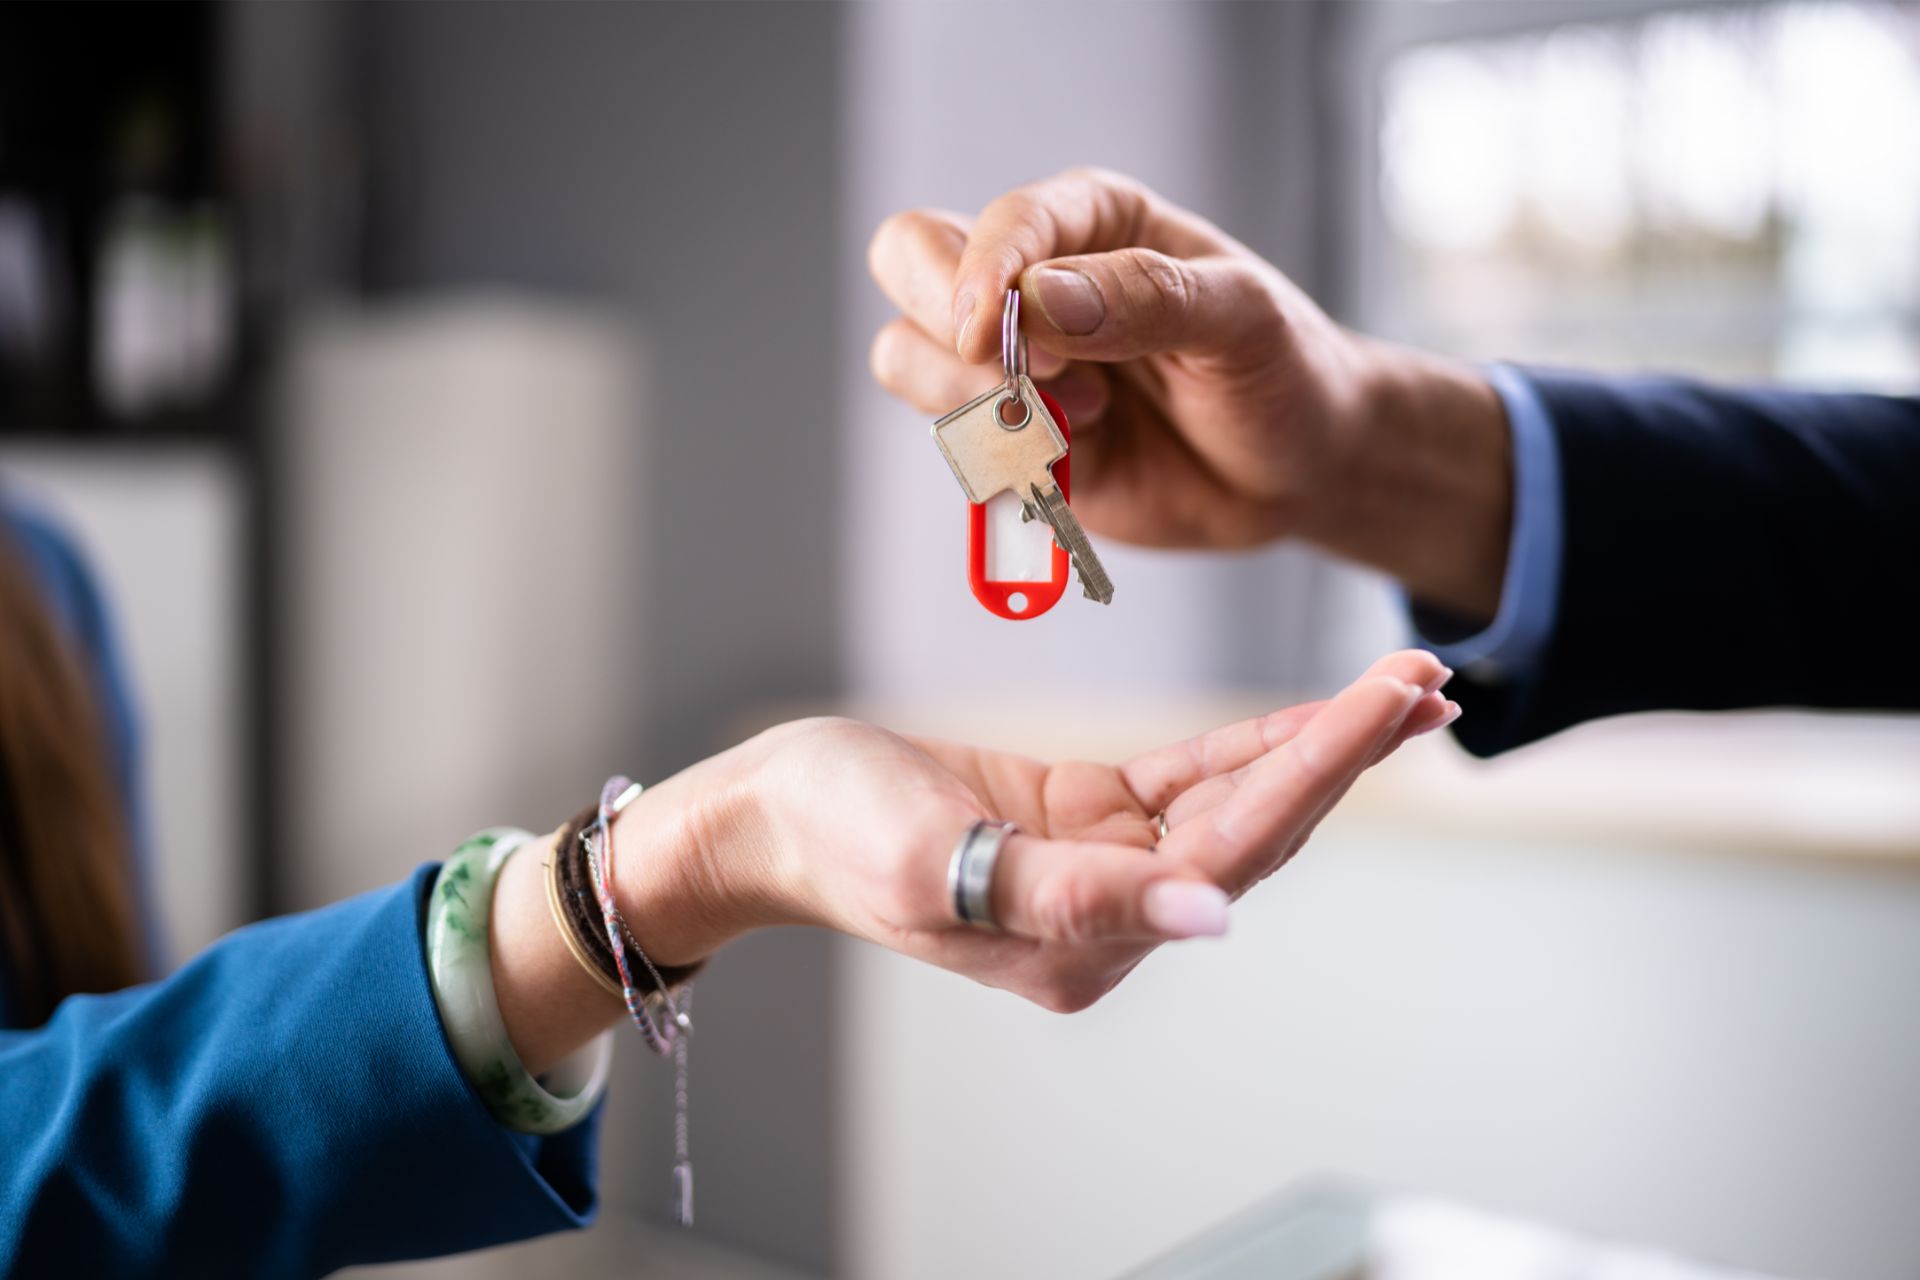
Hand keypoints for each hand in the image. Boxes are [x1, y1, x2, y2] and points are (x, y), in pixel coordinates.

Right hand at [616, 649, 1453, 1012]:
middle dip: (1344, 752)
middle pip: (1255, 828)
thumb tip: (1213, 918)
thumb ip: (1073, 897)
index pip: (1230, 851)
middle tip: (1426, 677)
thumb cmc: (831, 832)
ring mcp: (1105, 867)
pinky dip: (1252, 741)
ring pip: (1238, 802)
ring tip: (1405, 687)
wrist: (772, 812)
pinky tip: (1317, 712)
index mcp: (1083, 941)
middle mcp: (1112, 917)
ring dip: (1318, 746)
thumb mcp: (932, 860)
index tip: (1387, 701)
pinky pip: (1188, 778)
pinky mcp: (1089, 819)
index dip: (1315, 770)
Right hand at [868, 167, 1512, 621]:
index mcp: (1088, 222)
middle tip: (1022, 376)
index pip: (991, 224)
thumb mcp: (1241, 318)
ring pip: (907, 357)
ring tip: (1086, 419)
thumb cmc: (1283, 369)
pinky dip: (997, 465)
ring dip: (975, 403)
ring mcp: (1014, 365)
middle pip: (907, 261)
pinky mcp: (1014, 442)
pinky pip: (957, 447)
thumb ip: (1145, 295)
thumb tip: (1038, 297)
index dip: (976, 272)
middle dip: (943, 325)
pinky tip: (1077, 465)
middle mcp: (1033, 283)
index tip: (991, 332)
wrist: (1304, 468)